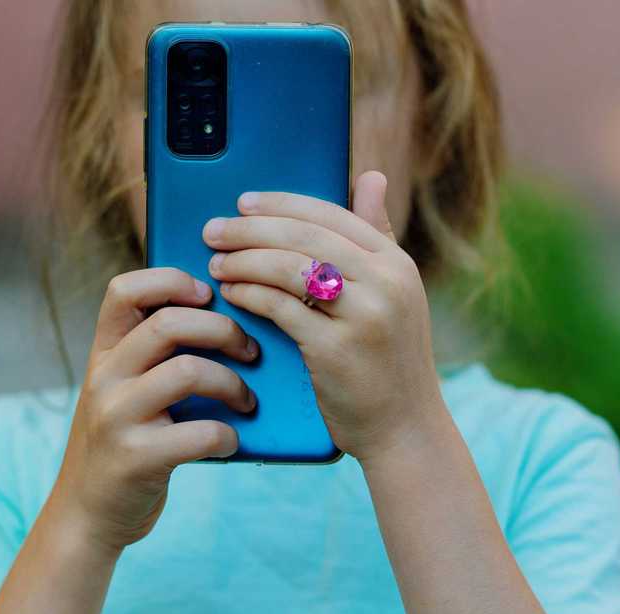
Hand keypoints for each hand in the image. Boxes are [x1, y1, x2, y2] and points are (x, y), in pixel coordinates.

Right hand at [52, 268, 260, 552]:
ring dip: (233, 383)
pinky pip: (198, 433)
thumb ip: (154, 357)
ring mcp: (116, 418)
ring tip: (247, 401)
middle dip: (224, 330)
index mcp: (103, 354)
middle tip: (250, 351)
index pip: (124, 290)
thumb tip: (230, 319)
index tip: (209, 295)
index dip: (171, 280)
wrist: (86, 516)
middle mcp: (104, 378)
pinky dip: (226, 435)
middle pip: (168, 323)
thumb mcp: (123, 391)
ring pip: (187, 371)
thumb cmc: (124, 444)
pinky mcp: (135, 459)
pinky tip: (230, 441)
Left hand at [203, 170, 445, 463]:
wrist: (406, 430)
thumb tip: (371, 176)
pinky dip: (250, 294)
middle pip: (304, 235)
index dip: (282, 204)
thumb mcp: (396, 295)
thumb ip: (377, 237)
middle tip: (214, 229)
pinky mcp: (335, 349)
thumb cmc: (390, 361)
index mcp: (398, 263)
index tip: (244, 203)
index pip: (332, 214)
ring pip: (288, 267)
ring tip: (216, 261)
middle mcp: (386, 282)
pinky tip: (231, 292)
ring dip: (244, 260)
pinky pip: (280, 308)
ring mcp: (363, 316)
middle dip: (252, 228)